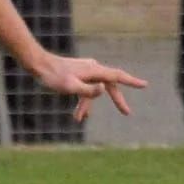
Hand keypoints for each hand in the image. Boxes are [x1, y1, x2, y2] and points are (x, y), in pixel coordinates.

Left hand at [32, 54, 147, 121]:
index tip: (145, 85)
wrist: (39, 64)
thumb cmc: (53, 76)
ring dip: (88, 105)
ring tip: (78, 119)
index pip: (118, 76)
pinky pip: (85, 89)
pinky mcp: (78, 75)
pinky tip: (76, 114)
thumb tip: (104, 90)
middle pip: (110, 85)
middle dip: (116, 100)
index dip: (132, 81)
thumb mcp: (70, 86)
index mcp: (95, 71)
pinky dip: (82, 101)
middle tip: (127, 113)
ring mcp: (86, 71)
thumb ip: (88, 90)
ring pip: (94, 90)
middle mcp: (94, 69)